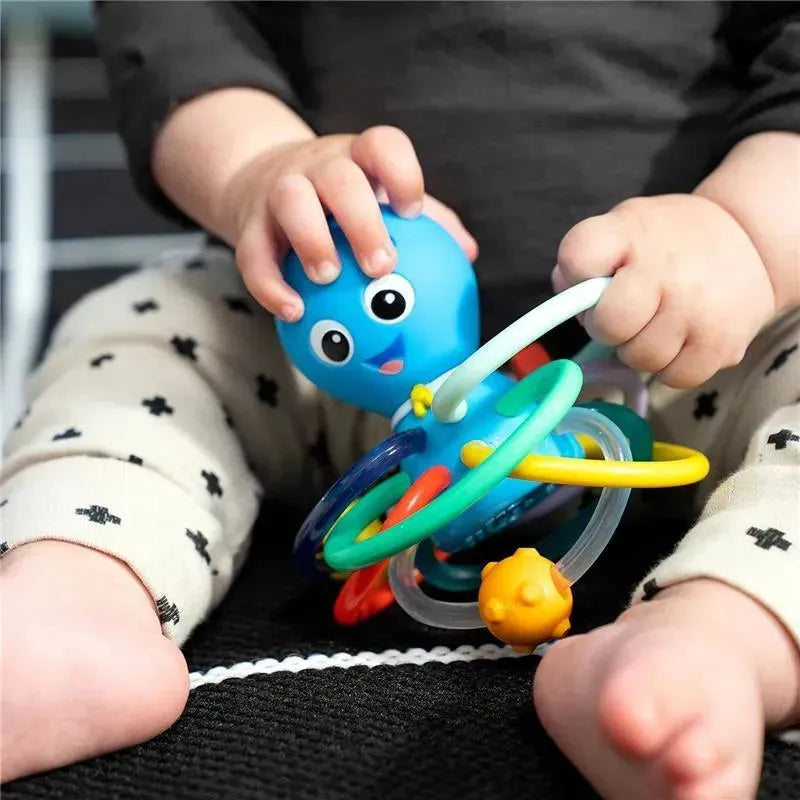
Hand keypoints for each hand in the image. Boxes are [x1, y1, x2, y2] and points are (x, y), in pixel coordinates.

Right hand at [223, 125, 477, 320]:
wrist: (262, 183)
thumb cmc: (342, 202)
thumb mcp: (381, 199)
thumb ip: (427, 224)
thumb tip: (468, 254)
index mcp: (358, 159)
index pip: (382, 144)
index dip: (400, 171)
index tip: (411, 211)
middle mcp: (318, 167)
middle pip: (338, 177)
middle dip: (360, 220)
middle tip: (380, 266)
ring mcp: (280, 190)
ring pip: (290, 201)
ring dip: (311, 241)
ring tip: (329, 279)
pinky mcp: (249, 223)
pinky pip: (252, 252)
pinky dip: (270, 284)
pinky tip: (292, 311)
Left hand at [552, 194, 776, 387]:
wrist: (747, 243)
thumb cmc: (665, 244)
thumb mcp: (622, 230)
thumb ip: (584, 262)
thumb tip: (567, 301)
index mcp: (630, 230)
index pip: (579, 256)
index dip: (577, 273)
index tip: (595, 274)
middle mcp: (666, 268)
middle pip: (609, 325)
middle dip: (607, 326)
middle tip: (626, 313)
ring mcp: (697, 308)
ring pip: (639, 358)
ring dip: (639, 349)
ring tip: (657, 323)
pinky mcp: (722, 344)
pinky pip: (673, 377)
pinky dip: (671, 367)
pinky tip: (680, 340)